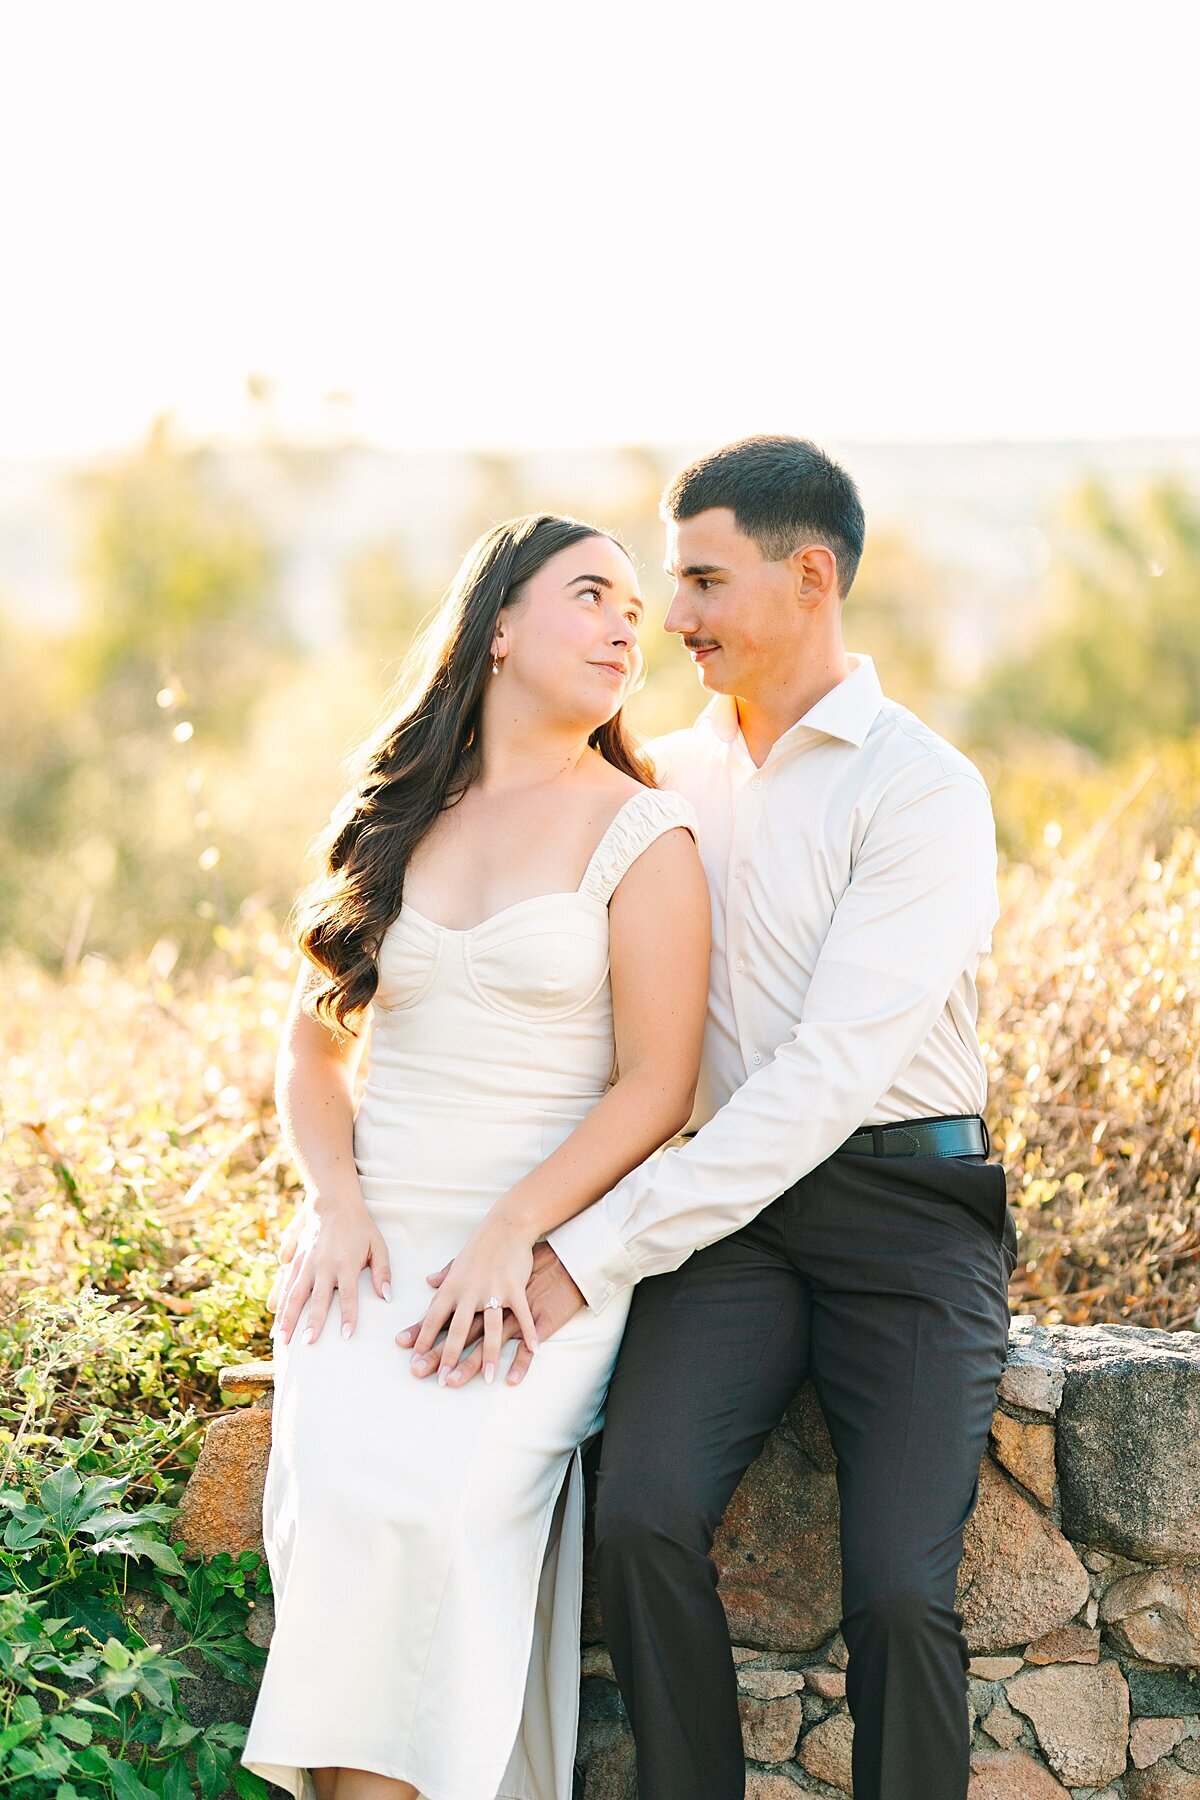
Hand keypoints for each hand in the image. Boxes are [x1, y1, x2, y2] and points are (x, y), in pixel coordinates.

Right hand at [274, 1198, 391, 1345]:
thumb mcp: (378, 1245)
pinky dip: (280, 1304)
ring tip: (284, 1340)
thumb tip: (386, 1297)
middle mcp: (324, 1265)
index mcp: (346, 1263)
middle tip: (308, 1343)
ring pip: (295, 1295)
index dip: (348, 1316)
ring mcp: (307, 1263)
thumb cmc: (360, 1226)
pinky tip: (276, 1320)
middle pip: (317, 1298)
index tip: (348, 1336)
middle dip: (312, 1322)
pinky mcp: (297, 1261)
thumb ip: (382, 1272)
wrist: (333, 1202)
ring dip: (289, 1318)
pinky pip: (286, 1286)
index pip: (348, 1295)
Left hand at [400, 1211, 537, 1384]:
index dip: (423, 1340)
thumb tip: (428, 1282)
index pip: (433, 1317)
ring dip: (490, 1356)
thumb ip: (444, 1278)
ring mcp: (493, 1291)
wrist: (507, 1226)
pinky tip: (534, 1350)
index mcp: (452, 1287)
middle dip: (449, 1357)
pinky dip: (529, 1333)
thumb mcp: (458, 1262)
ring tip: (488, 1379)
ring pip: (490, 1329)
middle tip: (443, 1381)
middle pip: (457, 1329)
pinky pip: (522, 1316)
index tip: (414, 1360)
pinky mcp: (515, 1288)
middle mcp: (469, 1292)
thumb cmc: (482, 1246)